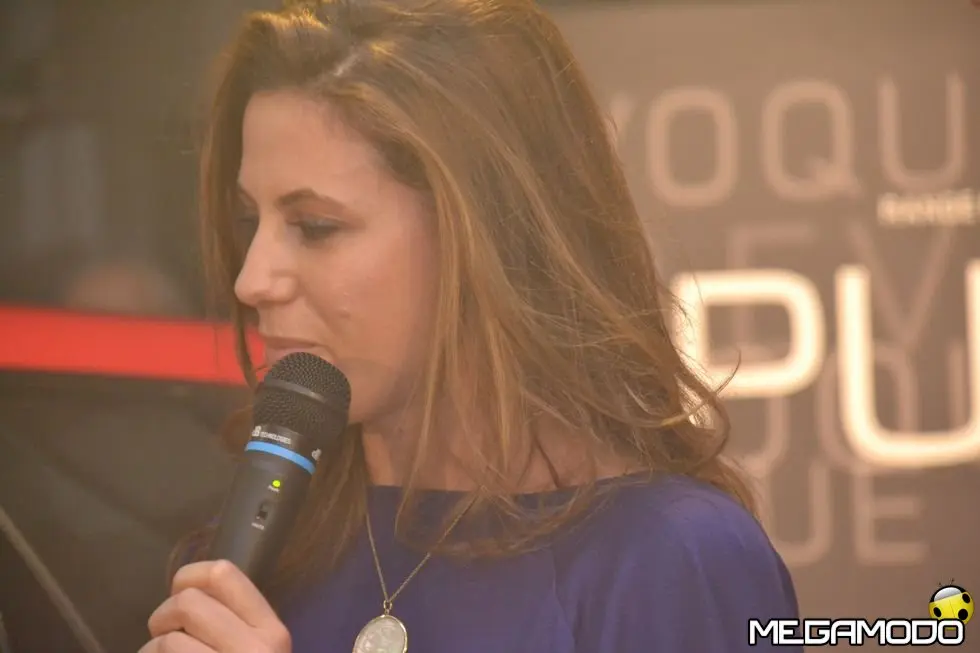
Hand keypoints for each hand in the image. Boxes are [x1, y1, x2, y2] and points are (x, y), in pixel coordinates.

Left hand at [139, 560, 290, 652]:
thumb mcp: (258, 648)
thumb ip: (238, 624)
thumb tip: (189, 595)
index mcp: (271, 629)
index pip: (224, 574)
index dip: (190, 575)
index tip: (181, 593)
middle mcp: (256, 648)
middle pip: (189, 602)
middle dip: (163, 615)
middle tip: (162, 632)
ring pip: (168, 639)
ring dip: (153, 647)